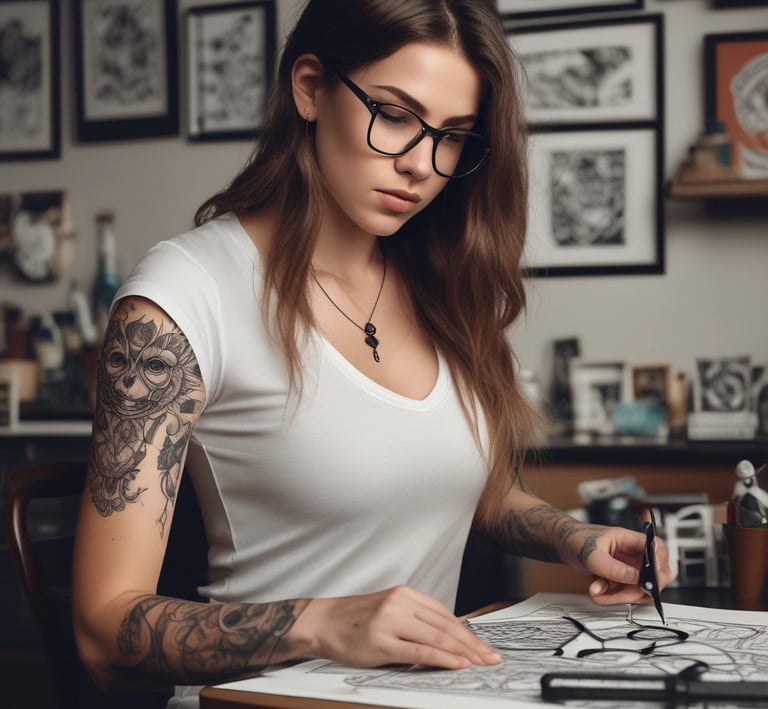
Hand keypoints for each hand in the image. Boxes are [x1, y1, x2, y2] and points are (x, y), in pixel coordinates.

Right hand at [292, 586, 501, 669]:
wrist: (322, 623)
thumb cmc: (356, 620)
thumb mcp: (389, 609)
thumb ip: (416, 619)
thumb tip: (449, 637)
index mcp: (405, 593)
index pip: (445, 614)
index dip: (468, 632)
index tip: (484, 645)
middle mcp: (400, 603)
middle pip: (446, 626)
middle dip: (472, 645)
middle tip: (491, 658)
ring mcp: (391, 621)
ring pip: (437, 638)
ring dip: (463, 653)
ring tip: (480, 664)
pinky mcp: (382, 642)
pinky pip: (420, 652)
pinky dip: (443, 659)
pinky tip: (457, 665)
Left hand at [562, 523, 673, 605]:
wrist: (561, 544)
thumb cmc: (576, 539)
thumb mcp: (592, 555)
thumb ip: (614, 568)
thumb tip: (636, 578)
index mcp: (629, 540)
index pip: (657, 549)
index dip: (659, 565)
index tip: (650, 582)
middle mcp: (632, 554)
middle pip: (654, 575)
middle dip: (638, 589)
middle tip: (622, 593)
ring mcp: (628, 567)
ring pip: (639, 589)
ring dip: (619, 595)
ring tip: (598, 590)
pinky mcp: (620, 579)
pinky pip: (624, 594)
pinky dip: (610, 597)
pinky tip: (596, 589)